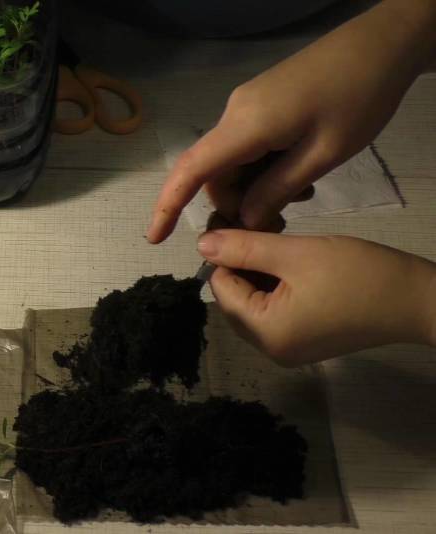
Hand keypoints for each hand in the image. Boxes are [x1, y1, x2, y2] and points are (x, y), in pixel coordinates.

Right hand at [147, 0, 435, 242]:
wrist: (380, 45)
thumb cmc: (359, 98)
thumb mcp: (323, 154)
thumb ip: (277, 189)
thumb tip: (244, 219)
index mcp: (245, 126)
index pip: (191, 171)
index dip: (168, 206)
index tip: (155, 239)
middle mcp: (234, 115)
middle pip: (215, 174)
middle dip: (237, 204)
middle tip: (279, 223)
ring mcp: (246, 107)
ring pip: (233, 163)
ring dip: (256, 188)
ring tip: (300, 197)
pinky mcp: (260, 104)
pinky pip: (248, 147)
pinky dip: (263, 170)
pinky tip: (297, 175)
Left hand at [197, 230, 435, 365]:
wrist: (418, 299)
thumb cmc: (358, 274)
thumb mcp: (295, 254)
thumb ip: (244, 249)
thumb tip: (201, 245)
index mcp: (265, 333)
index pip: (221, 288)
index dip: (223, 254)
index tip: (235, 222)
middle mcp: (270, 350)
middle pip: (234, 299)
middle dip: (239, 264)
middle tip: (257, 229)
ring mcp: (289, 350)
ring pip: (253, 303)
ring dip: (257, 273)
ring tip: (275, 241)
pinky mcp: (305, 343)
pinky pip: (274, 312)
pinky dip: (275, 286)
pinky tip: (289, 262)